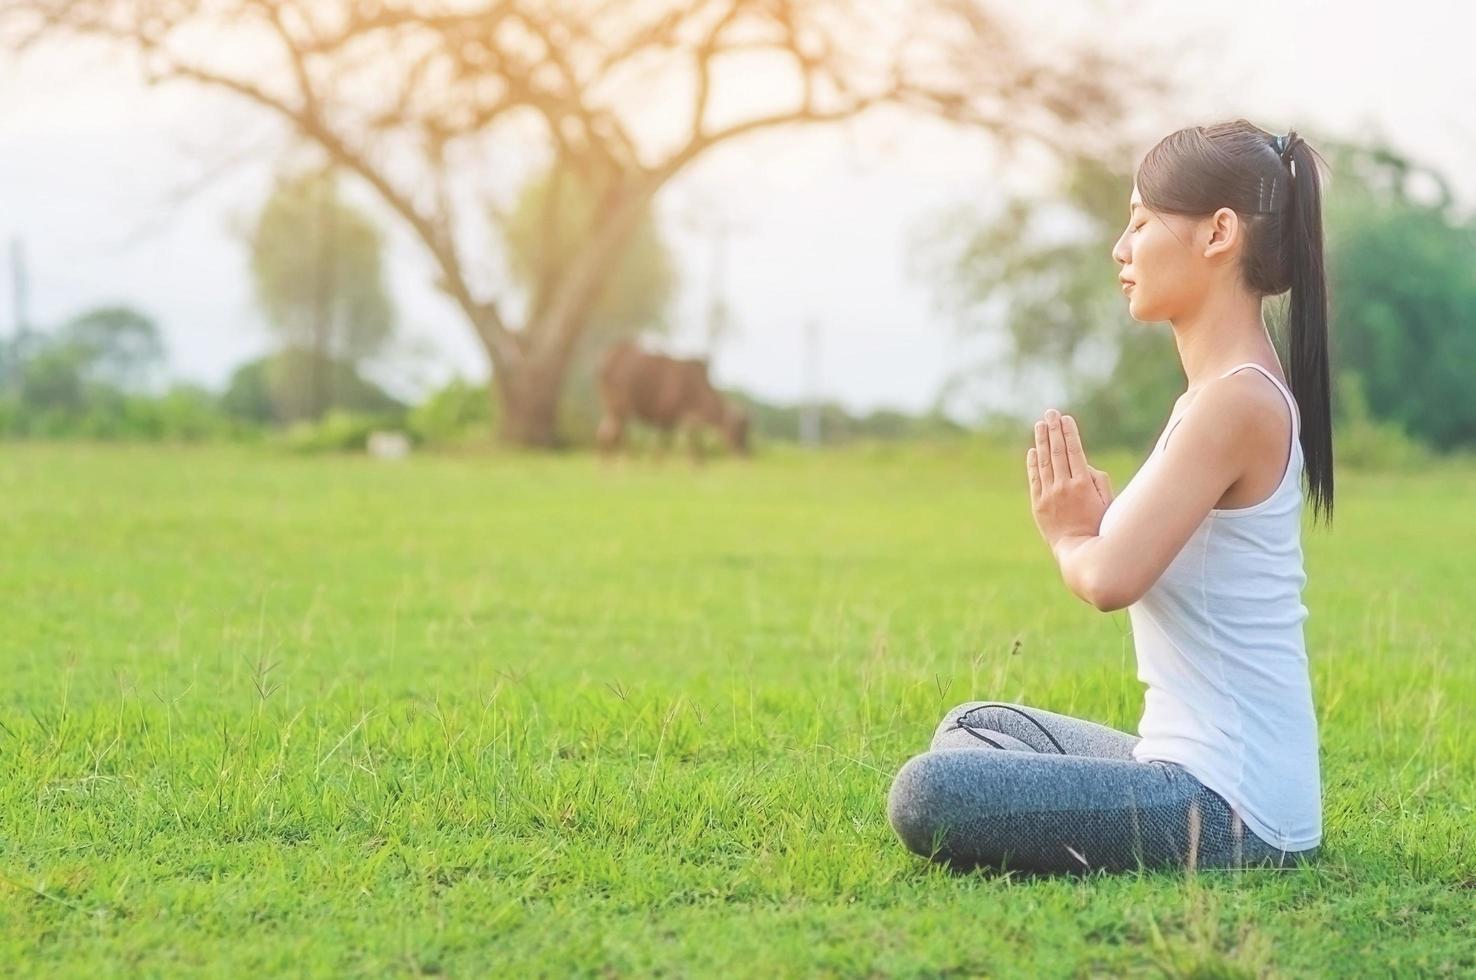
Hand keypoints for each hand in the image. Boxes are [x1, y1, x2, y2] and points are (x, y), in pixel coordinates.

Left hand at [1026, 409, 1111, 548]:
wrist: (1078, 550)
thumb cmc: (1099, 525)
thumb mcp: (1107, 502)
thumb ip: (1097, 479)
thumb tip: (1083, 463)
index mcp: (1083, 484)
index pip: (1074, 451)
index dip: (1069, 433)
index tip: (1065, 418)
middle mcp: (1064, 487)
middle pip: (1057, 452)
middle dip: (1054, 430)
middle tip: (1050, 413)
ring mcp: (1049, 495)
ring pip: (1044, 462)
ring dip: (1042, 441)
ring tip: (1040, 425)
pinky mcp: (1038, 504)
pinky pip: (1034, 479)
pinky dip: (1033, 463)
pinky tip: (1033, 451)